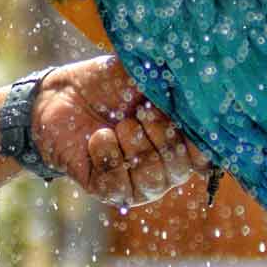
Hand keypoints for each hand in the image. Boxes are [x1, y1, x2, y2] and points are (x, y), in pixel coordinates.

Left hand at [32, 56, 208, 206]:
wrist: (61, 94)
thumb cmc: (107, 84)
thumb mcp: (143, 76)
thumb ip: (171, 83)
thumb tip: (196, 81)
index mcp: (180, 138)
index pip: (205, 154)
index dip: (199, 141)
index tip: (181, 117)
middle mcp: (164, 165)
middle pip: (180, 168)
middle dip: (162, 136)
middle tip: (142, 111)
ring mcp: (137, 180)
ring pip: (151, 180)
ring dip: (135, 147)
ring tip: (119, 125)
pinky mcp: (108, 190)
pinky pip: (118, 186)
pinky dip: (108, 156)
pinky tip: (98, 138)